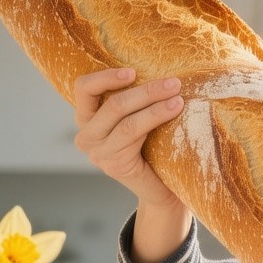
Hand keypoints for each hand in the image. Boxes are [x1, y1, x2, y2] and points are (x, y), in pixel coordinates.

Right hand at [73, 67, 183, 205]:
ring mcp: (97, 153)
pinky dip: (155, 118)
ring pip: (126, 119)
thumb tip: (158, 71)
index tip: (133, 71)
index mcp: (87, 119)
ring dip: (155, 105)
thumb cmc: (152, 151)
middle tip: (174, 82)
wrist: (161, 190)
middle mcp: (86, 136)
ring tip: (179, 98)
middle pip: (112, 103)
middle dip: (146, 90)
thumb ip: (134, 102)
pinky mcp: (113, 164)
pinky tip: (173, 110)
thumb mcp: (136, 121)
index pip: (83, 88)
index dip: (106, 76)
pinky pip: (134, 134)